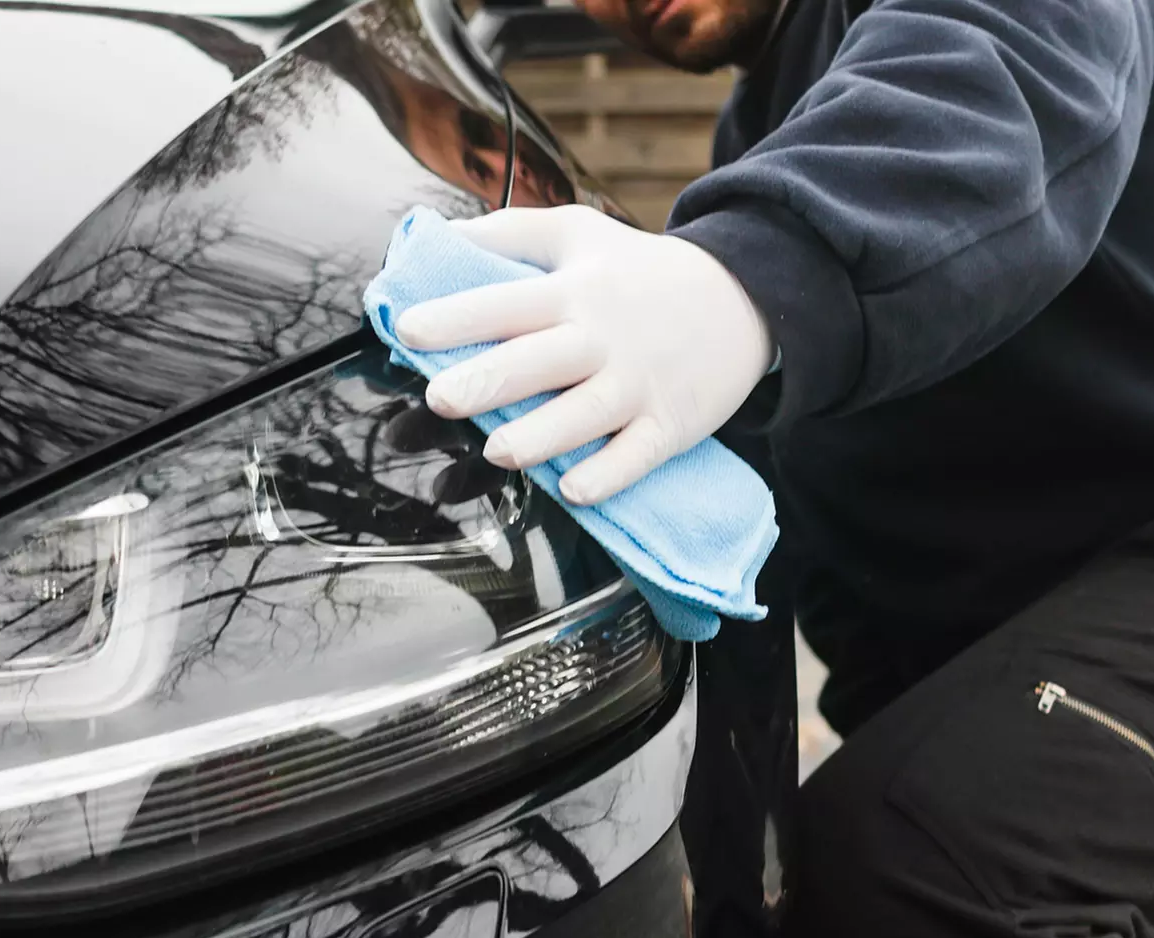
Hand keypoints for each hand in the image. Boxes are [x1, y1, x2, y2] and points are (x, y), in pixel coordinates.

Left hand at [395, 205, 773, 505]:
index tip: (408, 329)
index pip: (506, 302)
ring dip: (542, 434)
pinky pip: (638, 455)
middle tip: (439, 398)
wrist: (745, 296)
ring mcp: (638, 384)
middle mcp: (603, 338)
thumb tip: (435, 237)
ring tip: (496, 450)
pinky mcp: (670, 424)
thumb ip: (508, 234)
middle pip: (541, 361)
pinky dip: (609, 474)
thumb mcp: (577, 232)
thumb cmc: (638, 271)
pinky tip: (574, 489)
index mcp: (573, 291)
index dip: (456, 316)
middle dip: (489, 380)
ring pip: (587, 414)